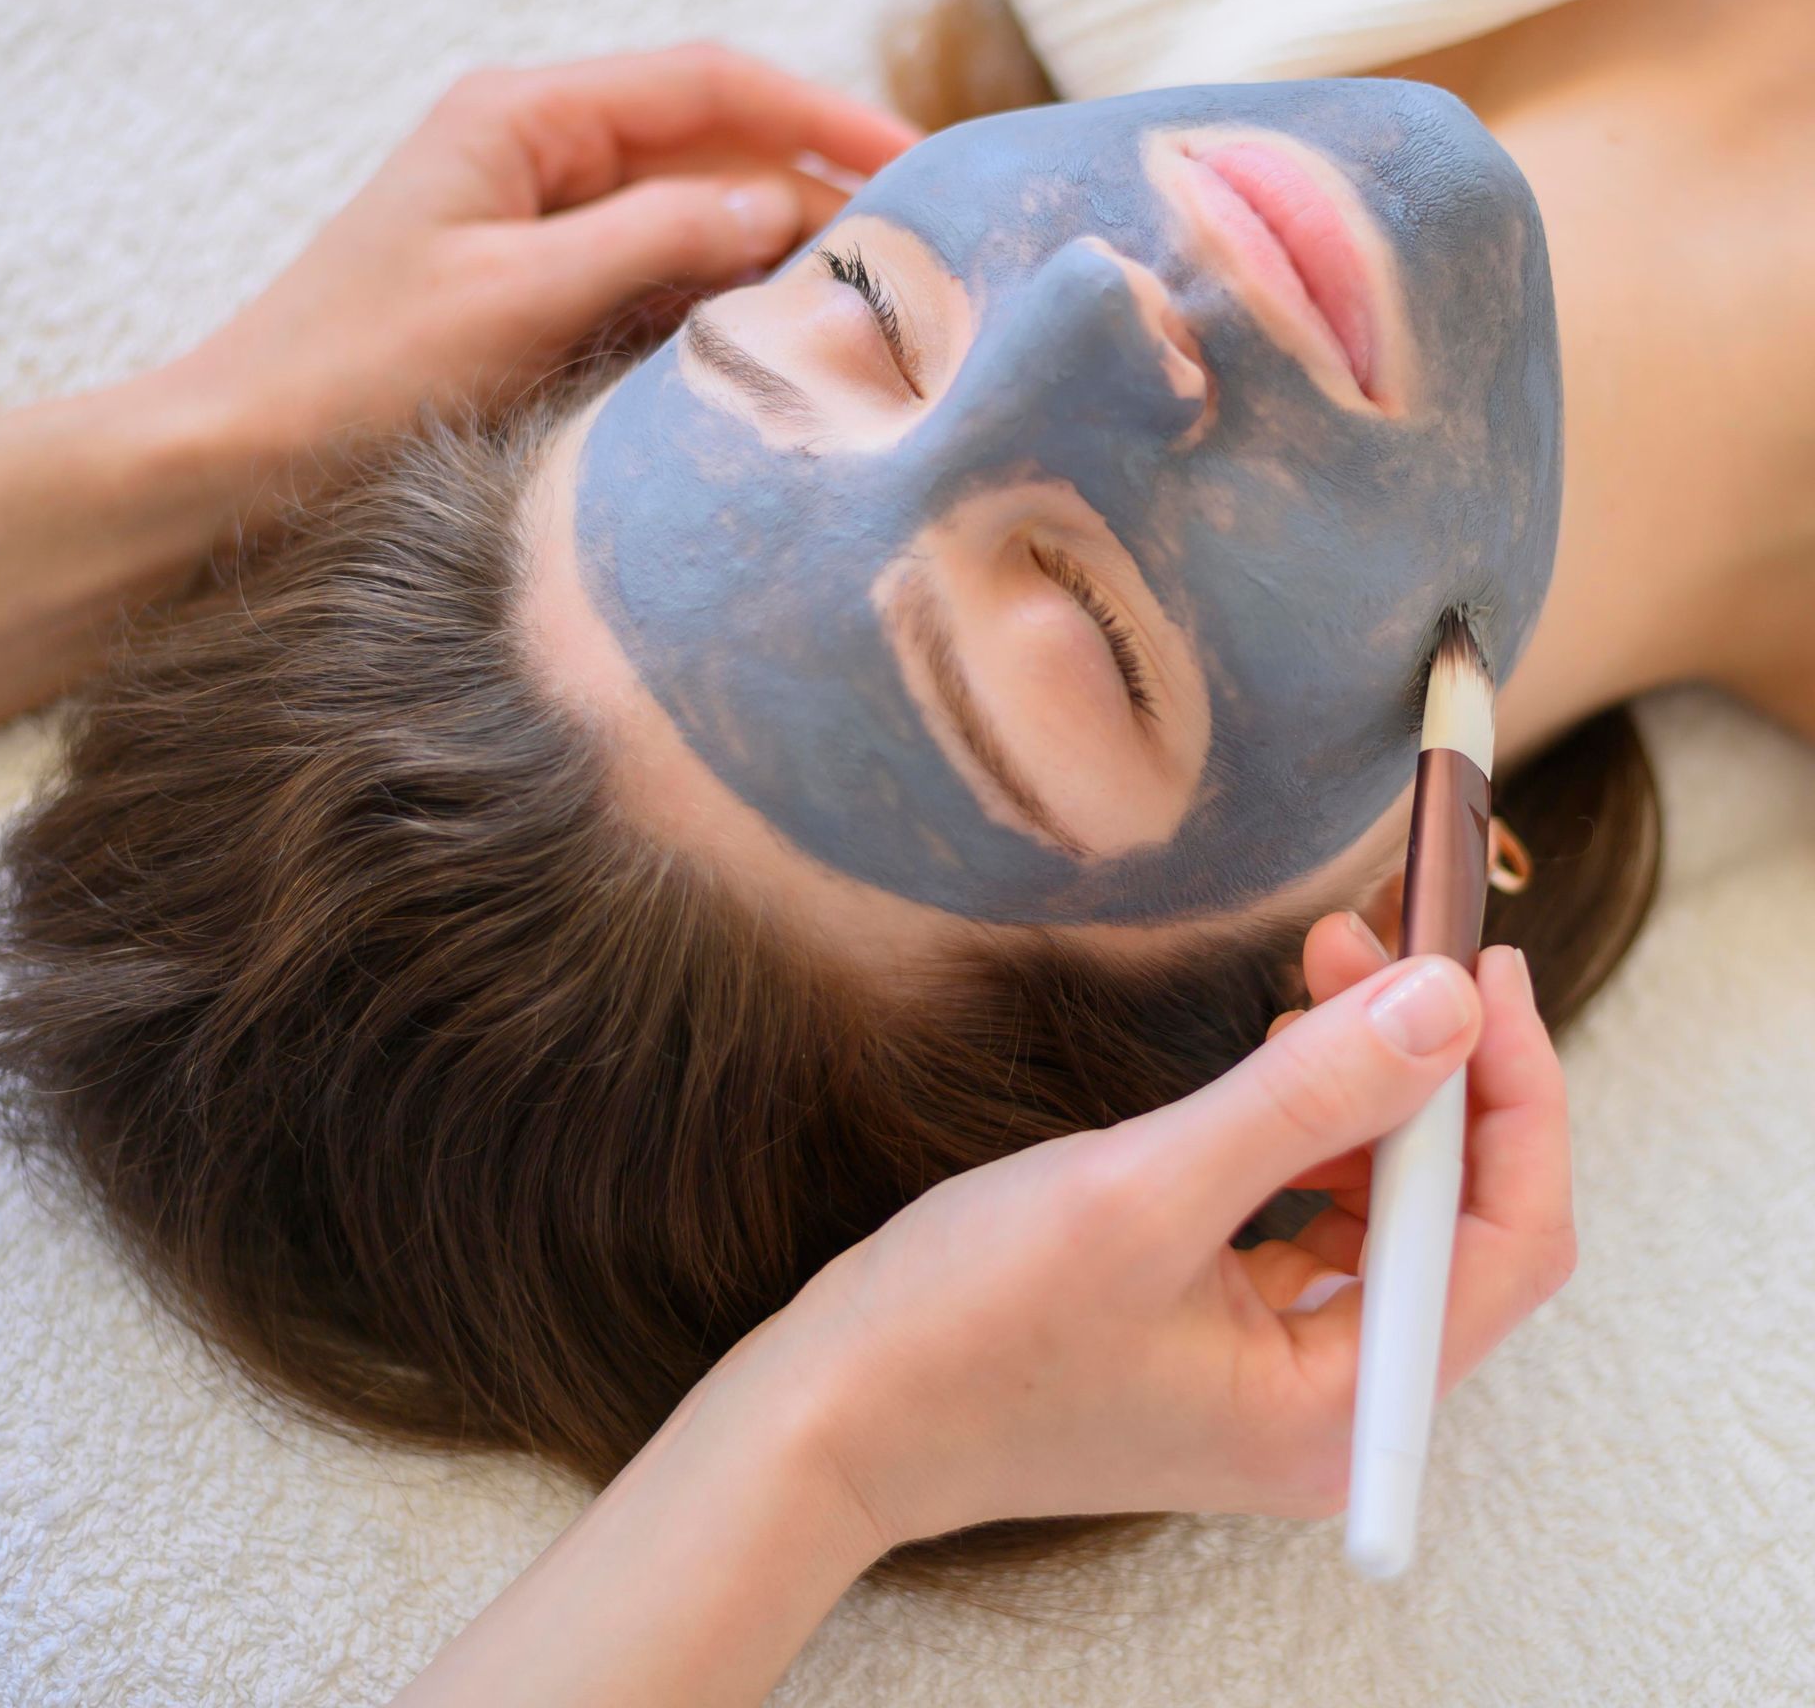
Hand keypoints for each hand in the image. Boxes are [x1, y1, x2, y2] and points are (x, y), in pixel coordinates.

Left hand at [177, 44, 916, 467]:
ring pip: (690, 219)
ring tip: (869, 302)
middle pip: (711, 147)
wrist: (242, 458)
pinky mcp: (539, 300)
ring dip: (773, 253)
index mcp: (525, 117)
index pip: (710, 84)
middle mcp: (538, 156)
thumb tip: (777, 206)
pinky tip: (775, 344)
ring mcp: (539, 228)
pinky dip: (718, 305)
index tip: (916, 162)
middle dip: (813, 187)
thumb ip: (656, 238)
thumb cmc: (355, 370)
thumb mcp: (521, 295)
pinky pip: (654, 284)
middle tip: (916, 252)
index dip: (822, 115)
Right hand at [776, 920, 1573, 1553]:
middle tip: (1373, 945)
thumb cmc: (970, 1330)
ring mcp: (1277, 1378)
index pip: (1509, 1238)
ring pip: (1387, 1212)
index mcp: (1345, 1410)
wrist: (840, 1412)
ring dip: (1371, 1093)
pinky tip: (1274, 1069)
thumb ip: (1307, 1098)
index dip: (1516, 1092)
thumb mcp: (1145, 1190)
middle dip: (1429, 1070)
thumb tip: (1446, 1008)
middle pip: (1456, 1220)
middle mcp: (1335, 1410)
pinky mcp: (1224, 1341)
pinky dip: (1313, 1135)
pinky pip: (1315, 1224)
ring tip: (1315, 987)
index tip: (1483, 967)